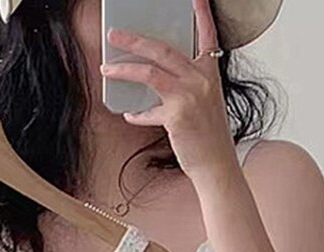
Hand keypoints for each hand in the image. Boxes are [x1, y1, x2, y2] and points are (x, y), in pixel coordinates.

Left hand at [99, 0, 236, 179]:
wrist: (217, 164)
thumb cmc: (209, 136)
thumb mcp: (203, 103)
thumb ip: (185, 86)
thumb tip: (154, 78)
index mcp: (210, 74)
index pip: (207, 36)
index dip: (201, 14)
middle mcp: (201, 80)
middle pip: (162, 49)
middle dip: (134, 40)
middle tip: (115, 35)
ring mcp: (189, 97)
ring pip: (149, 72)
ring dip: (123, 69)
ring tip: (106, 69)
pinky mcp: (177, 116)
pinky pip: (147, 110)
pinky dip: (137, 113)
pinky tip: (131, 114)